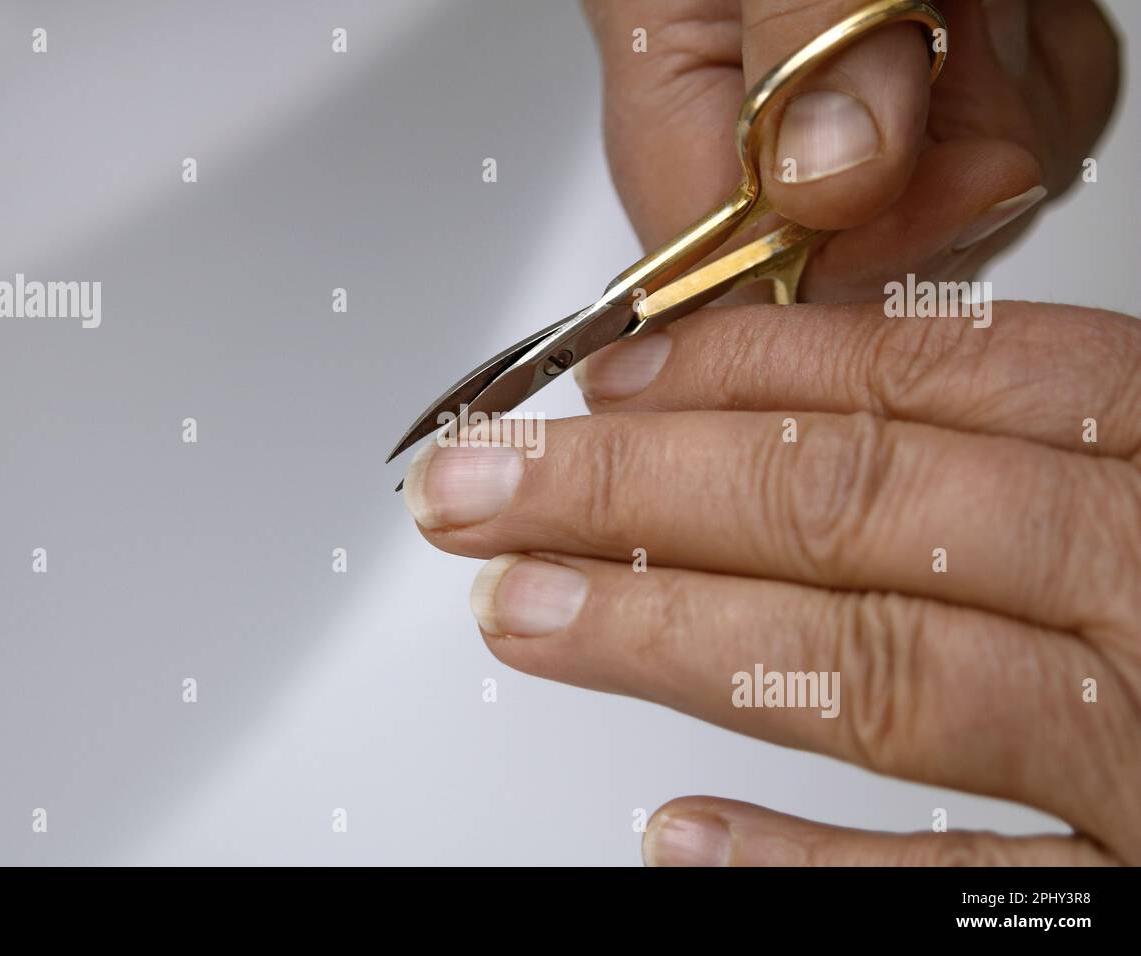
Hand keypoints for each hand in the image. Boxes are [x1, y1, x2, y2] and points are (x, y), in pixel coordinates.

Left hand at [403, 299, 1140, 864]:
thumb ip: (1055, 451)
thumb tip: (837, 409)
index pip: (947, 379)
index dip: (754, 367)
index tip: (609, 372)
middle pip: (868, 506)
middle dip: (643, 484)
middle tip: (486, 486)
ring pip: (884, 671)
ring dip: (672, 638)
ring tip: (522, 616)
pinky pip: (965, 901)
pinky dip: (812, 868)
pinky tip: (676, 838)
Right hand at [581, 0, 1118, 299]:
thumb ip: (808, 35)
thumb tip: (832, 190)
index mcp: (676, 98)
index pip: (726, 274)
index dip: (835, 258)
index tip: (918, 170)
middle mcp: (757, 124)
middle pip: (862, 251)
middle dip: (942, 149)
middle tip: (943, 19)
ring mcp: (851, 116)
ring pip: (959, 201)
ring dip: (1002, 91)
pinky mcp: (932, 97)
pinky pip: (1022, 140)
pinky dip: (1043, 74)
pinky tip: (1000, 6)